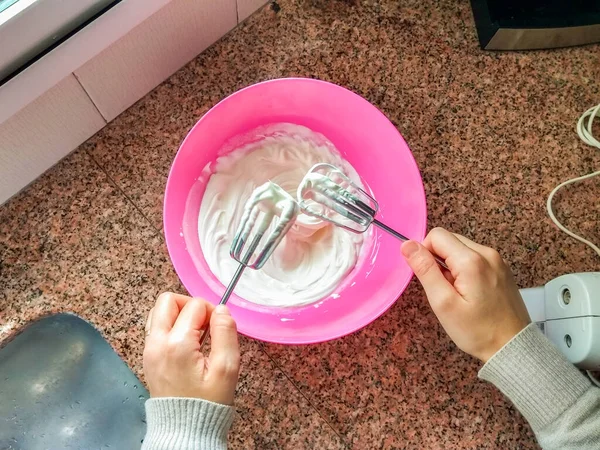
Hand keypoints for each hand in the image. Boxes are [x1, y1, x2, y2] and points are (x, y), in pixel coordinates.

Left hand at [143, 293, 239, 404]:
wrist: (185, 430)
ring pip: (158, 312)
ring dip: (178, 314)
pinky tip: (186, 343)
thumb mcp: (227, 368)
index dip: (212, 311)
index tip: (220, 328)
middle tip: (205, 325)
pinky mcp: (148, 357)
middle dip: (190, 305)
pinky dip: (171, 326)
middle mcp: (157, 343)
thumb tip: (221, 309)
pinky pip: (155, 328)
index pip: (195, 305)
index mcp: (177, 344)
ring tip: (196, 334)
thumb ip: (226, 333)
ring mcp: (149, 350)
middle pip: (167, 300)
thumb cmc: (208, 402)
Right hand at [401, 228, 529, 361]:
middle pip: (449, 239)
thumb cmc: (476, 330)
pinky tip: (469, 291)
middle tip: (444, 288)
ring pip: (461, 248)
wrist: (512, 347)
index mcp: (471, 260)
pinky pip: (474, 257)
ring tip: (458, 292)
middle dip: (439, 259)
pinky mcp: (501, 268)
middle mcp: (487, 253)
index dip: (425, 253)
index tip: (431, 278)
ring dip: (451, 264)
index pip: (436, 235)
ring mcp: (497, 260)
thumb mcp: (443, 303)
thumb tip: (407, 245)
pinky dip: (464, 269)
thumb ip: (425, 270)